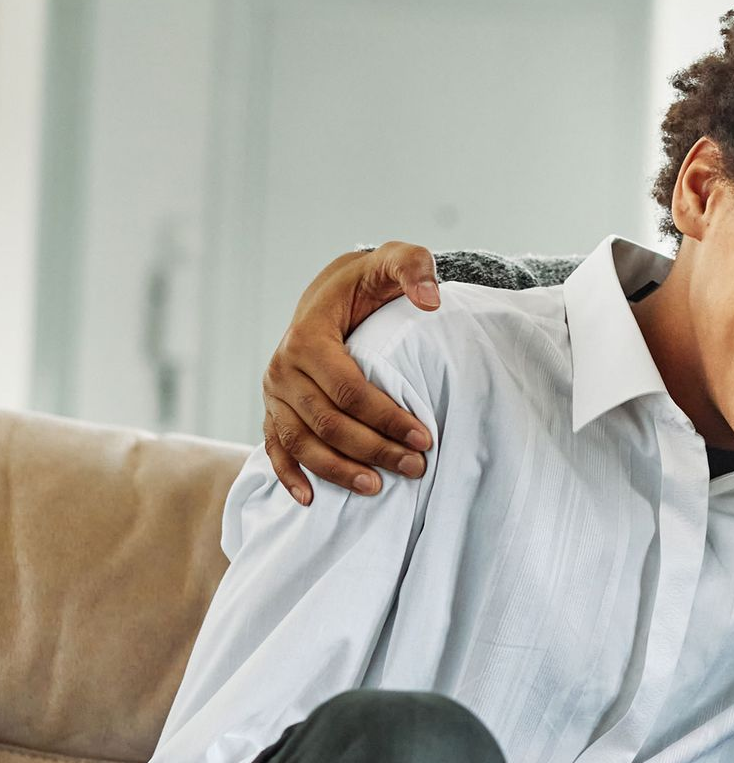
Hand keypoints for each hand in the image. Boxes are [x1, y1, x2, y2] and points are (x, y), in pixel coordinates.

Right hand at [262, 242, 442, 504]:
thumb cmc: (368, 282)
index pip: (347, 389)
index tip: (425, 437)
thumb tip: (431, 300)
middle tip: (415, 467)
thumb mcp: (393, 262)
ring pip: (301, 443)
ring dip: (338, 470)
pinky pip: (275, 448)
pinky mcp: (273, 410)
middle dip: (372, 449)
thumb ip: (414, 268)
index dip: (386, 417)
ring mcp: (274, 393)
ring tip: (377, 488)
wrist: (333, 292)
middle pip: (327, 422)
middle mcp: (282, 368)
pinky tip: (310, 500)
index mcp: (308, 337)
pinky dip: (290, 475)